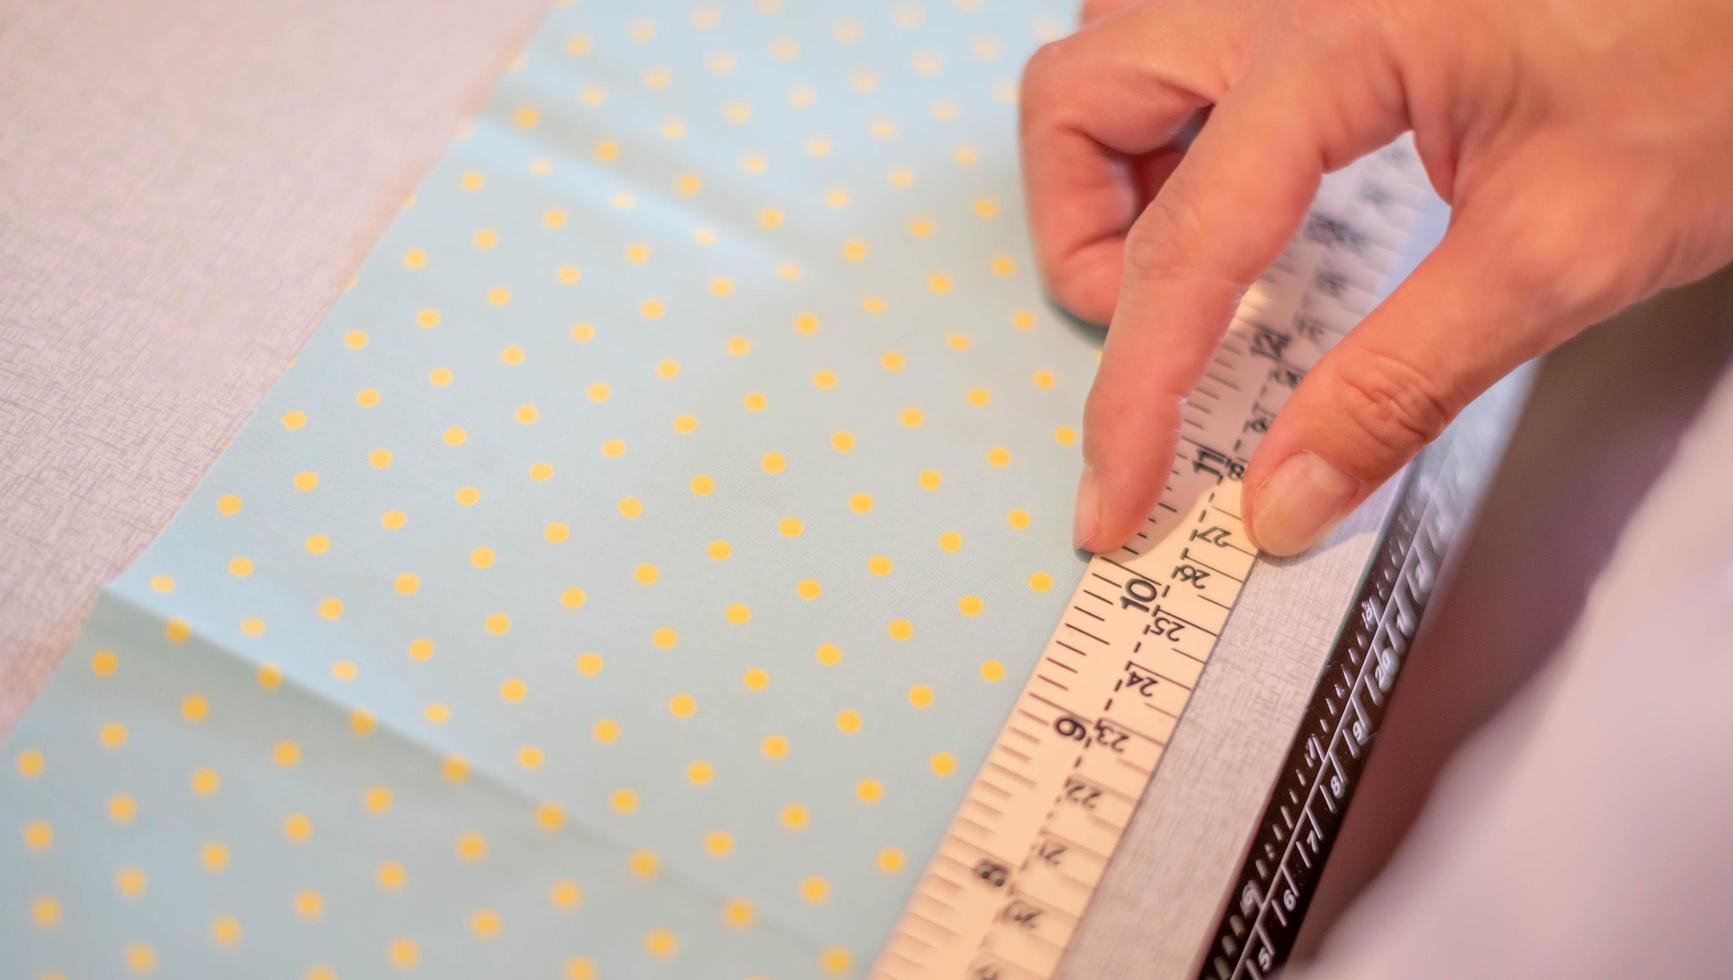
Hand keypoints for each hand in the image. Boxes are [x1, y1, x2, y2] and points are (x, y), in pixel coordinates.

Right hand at [1022, 0, 1732, 554]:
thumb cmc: (1710, 81)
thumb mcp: (1557, 256)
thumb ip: (1399, 386)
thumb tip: (1280, 500)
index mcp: (1335, 41)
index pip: (1185, 245)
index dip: (1136, 395)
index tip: (1115, 502)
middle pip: (1081, 94)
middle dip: (1081, 236)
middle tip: (1151, 334)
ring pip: (1116, 53)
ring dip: (1115, 168)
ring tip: (1188, 261)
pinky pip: (1185, 46)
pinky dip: (1172, 132)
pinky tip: (1246, 197)